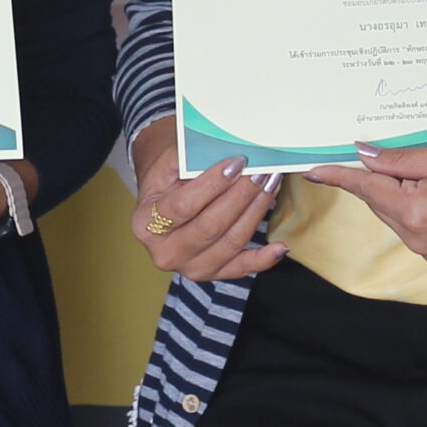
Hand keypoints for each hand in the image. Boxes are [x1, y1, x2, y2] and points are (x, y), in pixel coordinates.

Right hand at [126, 116, 281, 281]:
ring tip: (271, 186)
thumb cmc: (168, 177)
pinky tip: (280, 246)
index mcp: (146, 224)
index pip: (183, 205)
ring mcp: (189, 268)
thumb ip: (192, 158)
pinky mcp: (213, 273)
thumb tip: (230, 153)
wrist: (164, 200)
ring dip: (256, 213)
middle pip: (210, 227)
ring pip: (230, 243)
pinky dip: (264, 259)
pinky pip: (242, 268)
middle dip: (241, 196)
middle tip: (261, 172)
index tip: (237, 162)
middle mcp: (165, 252)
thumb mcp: (168, 163)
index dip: (213, 184)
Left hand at [303, 143, 426, 263]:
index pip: (366, 188)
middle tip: (380, 149)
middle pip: (379, 201)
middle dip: (376, 176)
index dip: (338, 175)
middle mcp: (417, 238)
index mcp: (415, 213)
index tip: (312, 168)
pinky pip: (413, 224)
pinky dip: (412, 204)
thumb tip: (364, 154)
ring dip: (397, 190)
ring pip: (395, 212)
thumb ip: (401, 159)